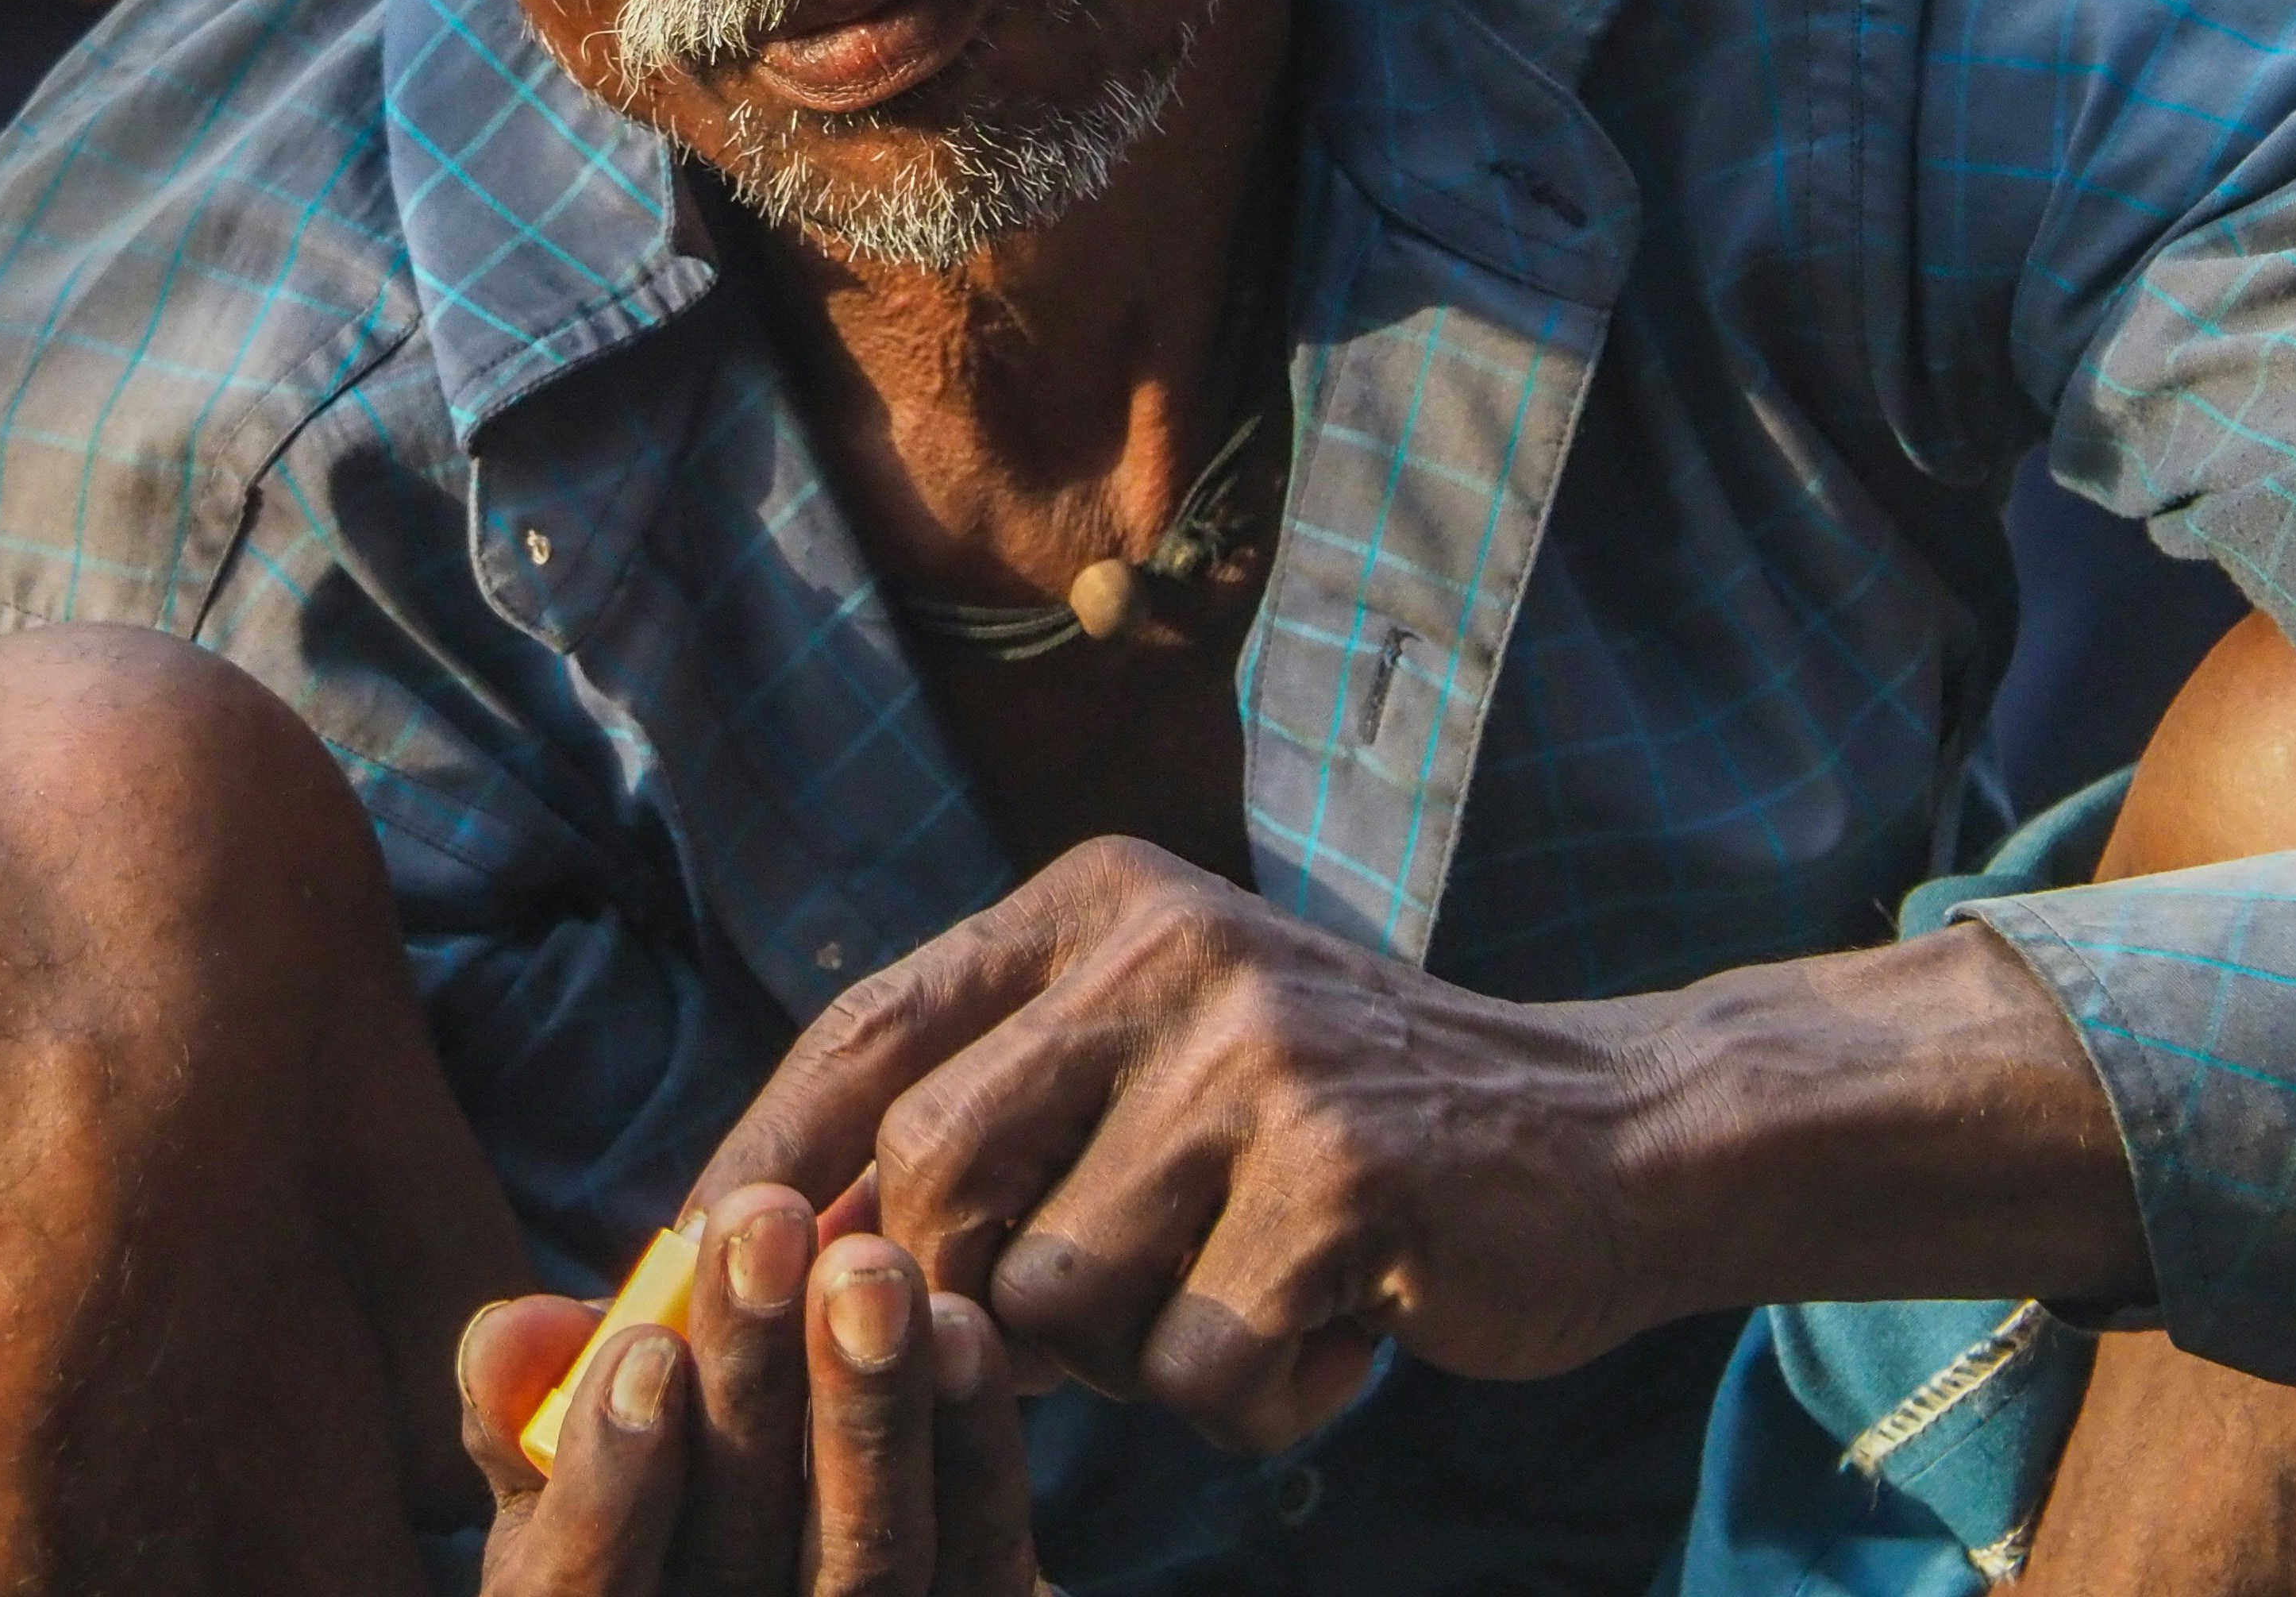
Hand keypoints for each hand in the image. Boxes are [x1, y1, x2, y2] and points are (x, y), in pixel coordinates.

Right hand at [461, 1188, 1041, 1596]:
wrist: (801, 1543)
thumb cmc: (658, 1498)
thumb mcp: (569, 1472)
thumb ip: (532, 1408)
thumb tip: (515, 1325)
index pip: (585, 1591)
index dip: (609, 1484)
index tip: (646, 1346)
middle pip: (737, 1558)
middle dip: (752, 1386)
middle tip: (771, 1224)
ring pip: (868, 1561)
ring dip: (870, 1402)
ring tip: (872, 1263)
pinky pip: (981, 1549)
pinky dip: (971, 1438)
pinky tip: (962, 1322)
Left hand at [690, 841, 1680, 1455]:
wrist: (1606, 1133)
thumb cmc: (1340, 1133)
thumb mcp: (1163, 1059)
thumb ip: (997, 1120)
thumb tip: (766, 1248)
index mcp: (1100, 900)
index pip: (867, 1028)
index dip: (760, 1159)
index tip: (689, 1275)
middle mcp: (1166, 944)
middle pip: (932, 1180)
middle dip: (971, 1296)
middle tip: (1105, 1312)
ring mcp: (1256, 1050)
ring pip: (1051, 1295)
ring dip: (1129, 1354)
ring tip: (1240, 1295)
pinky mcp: (1340, 1170)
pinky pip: (1191, 1370)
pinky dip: (1250, 1396)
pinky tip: (1332, 1327)